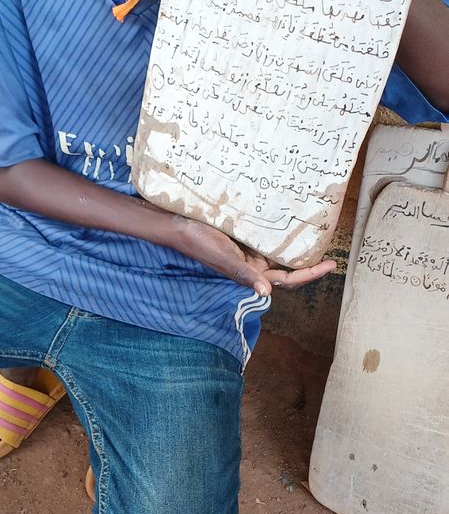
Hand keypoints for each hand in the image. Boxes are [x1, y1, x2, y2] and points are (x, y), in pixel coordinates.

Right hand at [176, 215, 334, 294]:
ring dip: (298, 246)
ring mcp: (251, 250)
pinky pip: (270, 236)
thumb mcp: (224, 259)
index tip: (330, 265)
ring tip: (318, 234)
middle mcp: (255, 264)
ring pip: (280, 252)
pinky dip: (283, 232)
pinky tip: (294, 220)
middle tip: (332, 249)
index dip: (310, 274)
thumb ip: (245, 274)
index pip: (288, 279)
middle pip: (289, 267)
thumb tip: (267, 293)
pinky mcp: (246, 236)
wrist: (181, 225)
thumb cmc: (201, 243)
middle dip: (310, 262)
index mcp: (252, 273)